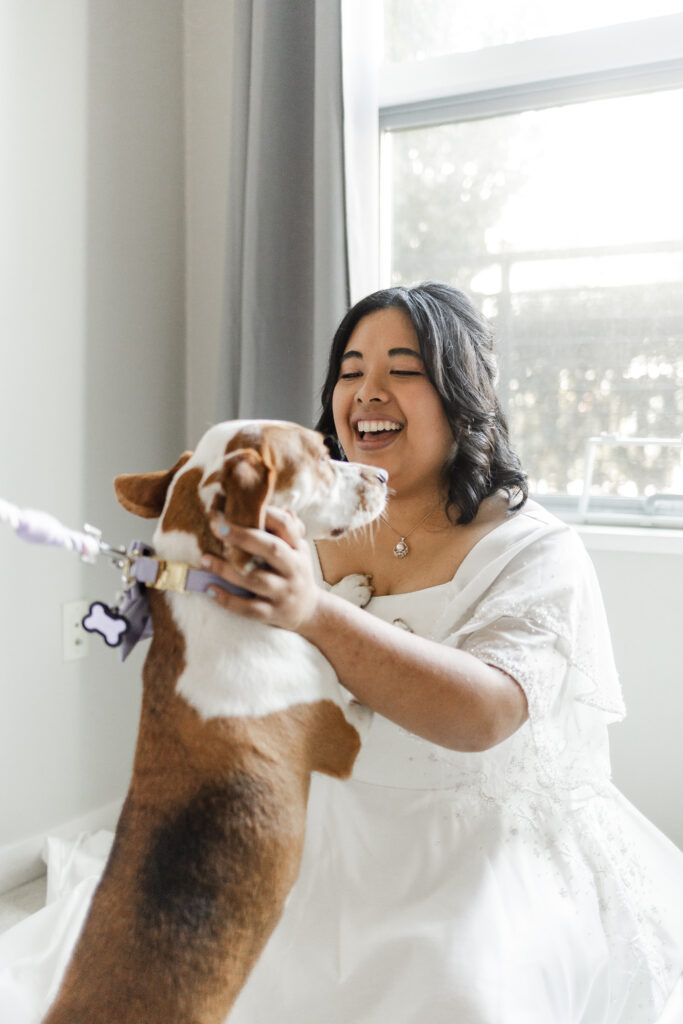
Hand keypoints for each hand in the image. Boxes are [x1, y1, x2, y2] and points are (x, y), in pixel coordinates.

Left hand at [200, 507, 320, 632]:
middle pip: (272, 550)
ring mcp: (284, 593)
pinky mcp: (274, 614)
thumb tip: (282, 507)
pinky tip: (210, 590)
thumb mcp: (297, 549)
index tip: (238, 506)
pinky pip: (250, 609)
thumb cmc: (295, 571)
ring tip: (204, 559)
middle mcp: (294, 569)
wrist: (309, 611)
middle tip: (216, 527)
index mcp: (297, 549)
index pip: (285, 526)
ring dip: (227, 570)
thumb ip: (288, 530)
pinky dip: (228, 600)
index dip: (265, 514)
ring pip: (256, 580)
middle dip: (243, 537)